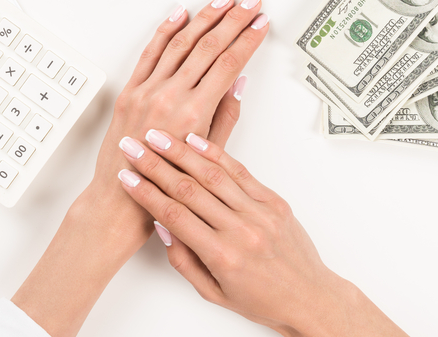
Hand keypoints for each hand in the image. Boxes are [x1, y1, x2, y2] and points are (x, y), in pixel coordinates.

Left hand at [89, 0, 269, 222]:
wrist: (120, 198)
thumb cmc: (165, 184)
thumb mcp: (206, 153)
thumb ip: (225, 115)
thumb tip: (237, 83)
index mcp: (194, 114)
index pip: (229, 64)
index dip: (248, 39)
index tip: (261, 24)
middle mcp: (170, 97)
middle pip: (209, 46)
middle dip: (233, 19)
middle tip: (250, 1)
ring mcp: (147, 90)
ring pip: (180, 42)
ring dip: (204, 16)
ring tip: (222, 0)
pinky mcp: (130, 90)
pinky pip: (150, 51)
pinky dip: (166, 29)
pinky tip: (180, 14)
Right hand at [117, 130, 406, 336]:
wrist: (310, 297)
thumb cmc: (263, 300)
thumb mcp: (214, 292)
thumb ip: (184, 260)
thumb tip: (162, 225)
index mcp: (223, 256)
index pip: (174, 216)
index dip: (145, 193)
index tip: (126, 177)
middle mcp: (241, 230)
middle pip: (188, 188)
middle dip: (155, 165)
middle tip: (133, 147)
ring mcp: (260, 212)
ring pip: (213, 173)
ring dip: (181, 151)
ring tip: (158, 136)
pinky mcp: (274, 201)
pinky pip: (240, 171)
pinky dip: (216, 154)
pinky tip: (196, 141)